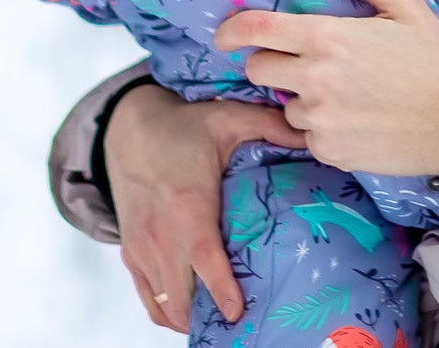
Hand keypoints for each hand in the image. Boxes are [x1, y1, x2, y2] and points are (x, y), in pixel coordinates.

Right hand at [102, 82, 307, 331]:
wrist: (128, 128)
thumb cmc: (182, 126)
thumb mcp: (229, 117)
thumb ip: (270, 126)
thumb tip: (309, 136)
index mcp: (189, 207)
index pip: (204, 260)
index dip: (222, 291)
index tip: (237, 313)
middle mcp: (161, 235)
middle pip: (181, 298)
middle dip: (209, 316)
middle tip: (242, 320)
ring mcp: (142, 248)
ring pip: (164, 307)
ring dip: (189, 318)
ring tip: (220, 318)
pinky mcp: (131, 254)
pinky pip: (149, 301)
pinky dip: (169, 312)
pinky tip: (194, 309)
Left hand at [212, 0, 438, 176]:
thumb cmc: (435, 58)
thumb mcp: (404, 5)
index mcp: (327, 38)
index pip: (258, 30)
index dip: (232, 30)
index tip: (223, 34)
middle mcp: (314, 79)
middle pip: (259, 69)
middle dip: (273, 62)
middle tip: (306, 62)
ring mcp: (319, 119)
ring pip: (286, 104)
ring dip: (302, 97)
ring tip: (346, 94)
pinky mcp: (330, 151)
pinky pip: (308, 135)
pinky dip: (322, 127)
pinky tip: (356, 119)